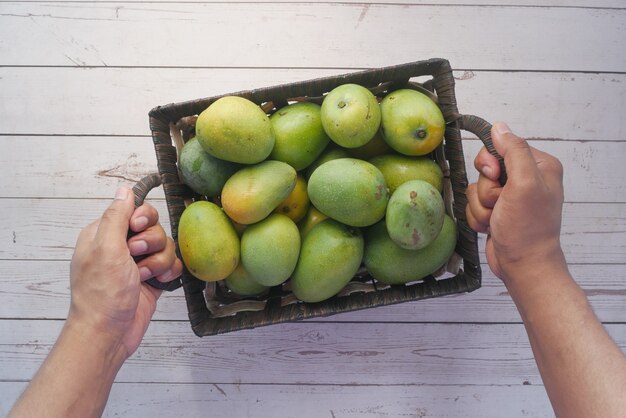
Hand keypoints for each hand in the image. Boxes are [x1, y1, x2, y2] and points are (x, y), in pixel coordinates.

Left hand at [69, 187, 182, 357]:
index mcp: (104, 234)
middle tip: (137, 256)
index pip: (133, 210)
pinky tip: (159, 282)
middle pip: (154, 227)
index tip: (137, 228)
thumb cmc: (102, 294)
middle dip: (152, 242)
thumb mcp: (106, 249)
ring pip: (166, 246)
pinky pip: (172, 265)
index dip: (142, 218)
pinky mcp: (152, 279)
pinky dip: (169, 272)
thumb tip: (125, 190)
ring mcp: (138, 264)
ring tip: (145, 276)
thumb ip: (117, 216)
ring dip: (160, 261)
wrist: (109, 334)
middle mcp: (121, 246)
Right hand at [465, 122, 565, 282]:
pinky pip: (474, 204)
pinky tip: (492, 227)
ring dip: (481, 206)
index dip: (490, 163)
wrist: (522, 265)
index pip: (501, 147)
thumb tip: (499, 127)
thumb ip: (513, 151)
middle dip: (486, 190)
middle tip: (500, 203)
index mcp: (539, 166)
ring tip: (498, 219)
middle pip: (485, 169)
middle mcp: (525, 178)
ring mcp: (510, 196)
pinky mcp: (498, 211)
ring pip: (476, 188)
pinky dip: (479, 217)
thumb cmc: (527, 230)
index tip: (495, 176)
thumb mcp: (524, 184)